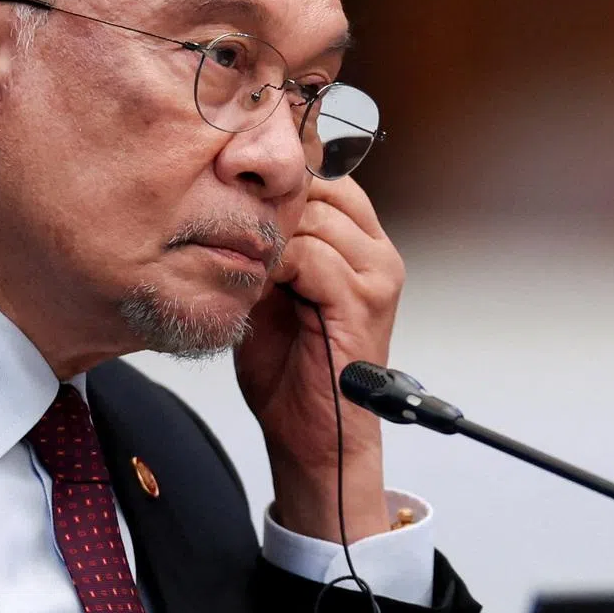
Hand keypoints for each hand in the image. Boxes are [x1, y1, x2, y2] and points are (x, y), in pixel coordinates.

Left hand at [235, 176, 404, 543]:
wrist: (311, 436)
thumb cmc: (291, 368)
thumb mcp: (273, 288)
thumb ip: (271, 244)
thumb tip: (235, 202)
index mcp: (364, 244)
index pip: (330, 177)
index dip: (283, 183)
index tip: (239, 196)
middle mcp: (379, 253)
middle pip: (322, 189)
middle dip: (272, 208)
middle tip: (234, 234)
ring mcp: (377, 275)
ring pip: (314, 220)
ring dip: (270, 240)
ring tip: (245, 268)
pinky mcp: (363, 302)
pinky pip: (312, 258)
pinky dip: (276, 269)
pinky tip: (258, 290)